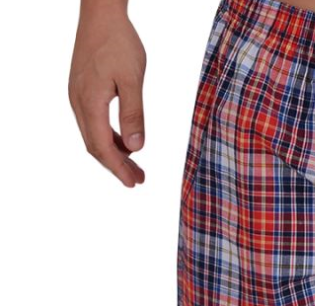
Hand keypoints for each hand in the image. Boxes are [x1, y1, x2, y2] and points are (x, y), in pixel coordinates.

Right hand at [68, 4, 146, 186]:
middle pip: (95, 146)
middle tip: (138, 180)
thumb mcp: (133, 80)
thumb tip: (137, 148)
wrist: (100, 15)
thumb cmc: (119, 43)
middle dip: (117, 166)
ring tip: (136, 166)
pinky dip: (110, 137)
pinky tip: (126, 141)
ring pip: (94, 135)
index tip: (134, 183)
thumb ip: (134, 114)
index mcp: (90, 103)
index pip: (102, 147)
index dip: (118, 168)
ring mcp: (78, 96)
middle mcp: (79, 103)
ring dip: (114, 153)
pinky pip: (93, 122)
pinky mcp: (82, 90)